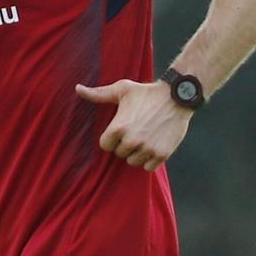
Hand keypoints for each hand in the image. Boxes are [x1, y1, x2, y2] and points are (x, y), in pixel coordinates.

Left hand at [76, 80, 191, 171]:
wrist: (177, 97)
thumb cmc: (147, 92)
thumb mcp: (122, 90)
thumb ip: (98, 94)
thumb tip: (77, 88)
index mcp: (118, 128)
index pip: (105, 146)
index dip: (112, 138)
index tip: (121, 129)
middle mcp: (131, 141)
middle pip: (120, 154)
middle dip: (125, 144)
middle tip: (136, 130)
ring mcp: (147, 149)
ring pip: (134, 162)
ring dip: (137, 153)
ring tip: (145, 137)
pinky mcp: (162, 154)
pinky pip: (148, 167)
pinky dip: (150, 160)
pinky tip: (153, 146)